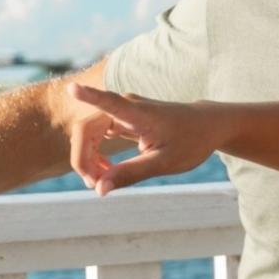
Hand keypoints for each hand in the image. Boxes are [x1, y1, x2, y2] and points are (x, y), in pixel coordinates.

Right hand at [67, 83, 219, 192]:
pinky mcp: (121, 118)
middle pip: (86, 129)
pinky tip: (106, 171)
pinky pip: (96, 136)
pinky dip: (95, 155)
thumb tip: (99, 189)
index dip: (88, 96)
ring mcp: (121, 111)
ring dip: (88, 159)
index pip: (108, 102)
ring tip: (102, 181)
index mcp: (139, 113)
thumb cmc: (191, 141)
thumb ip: (131, 173)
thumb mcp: (164, 162)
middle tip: (95, 185)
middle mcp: (126, 107)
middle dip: (83, 159)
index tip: (72, 88)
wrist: (207, 126)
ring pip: (88, 134)